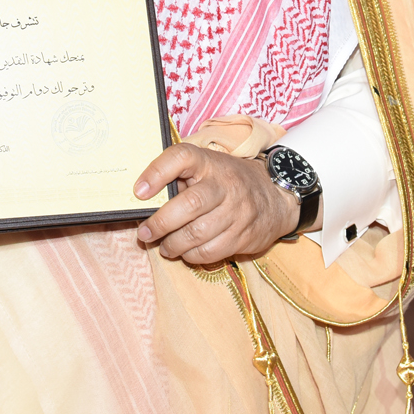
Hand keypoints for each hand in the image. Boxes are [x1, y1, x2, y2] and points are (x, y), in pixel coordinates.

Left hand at [132, 145, 303, 264]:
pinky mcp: (245, 235)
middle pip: (189, 205)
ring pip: (198, 234)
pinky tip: (184, 253)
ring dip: (173, 245)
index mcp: (208, 162)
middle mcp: (224, 185)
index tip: (138, 192)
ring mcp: (237, 211)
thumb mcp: (205, 167)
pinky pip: (212, 251)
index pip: (181, 157)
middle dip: (160, 224)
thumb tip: (144, 201)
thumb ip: (179, 178)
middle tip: (145, 234)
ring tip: (163, 246)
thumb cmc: (226, 179)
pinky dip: (192, 256)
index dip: (156, 173)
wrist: (275, 194)